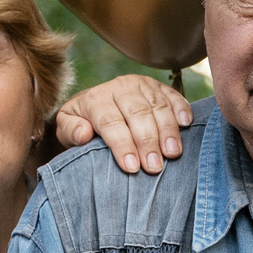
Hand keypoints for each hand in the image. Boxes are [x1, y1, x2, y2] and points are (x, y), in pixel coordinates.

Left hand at [55, 74, 193, 174]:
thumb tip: (84, 133)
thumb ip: (70, 131)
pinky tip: (186, 124)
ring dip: (167, 130)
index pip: (110, 122)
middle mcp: (120, 87)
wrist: (94, 105)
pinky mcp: (158, 87)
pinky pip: (173, 95)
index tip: (132, 167)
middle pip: (137, 113)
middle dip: (147, 141)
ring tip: (173, 153)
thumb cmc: (82, 124)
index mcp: (96, 98)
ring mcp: (141, 85)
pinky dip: (181, 108)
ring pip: (157, 105)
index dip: (122, 145)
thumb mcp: (66, 129)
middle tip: (155, 166)